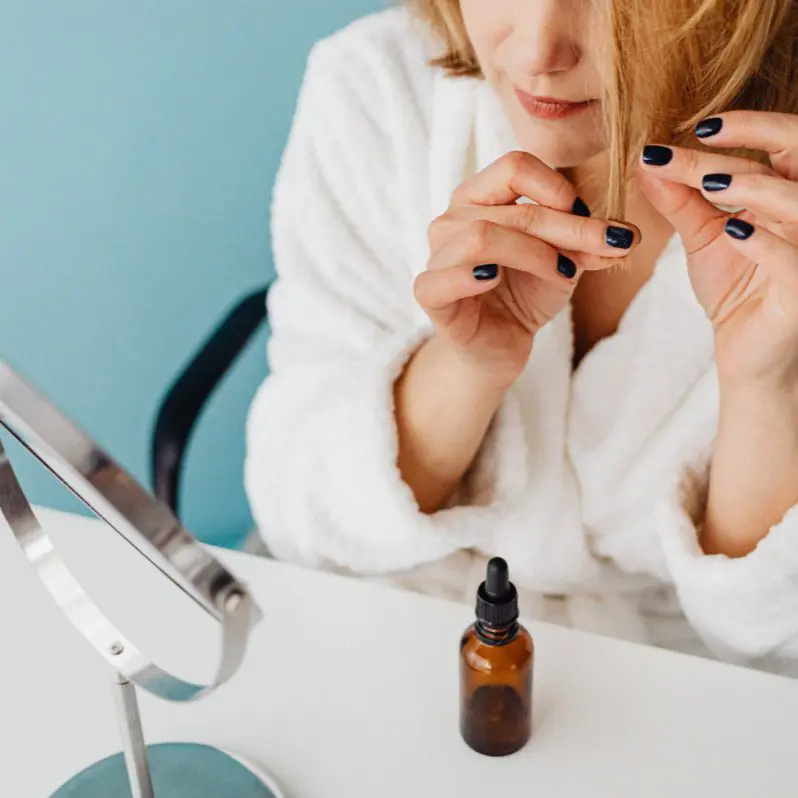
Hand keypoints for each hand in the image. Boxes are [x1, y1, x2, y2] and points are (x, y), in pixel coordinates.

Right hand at [415, 151, 640, 386]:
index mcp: (480, 197)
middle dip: (569, 228)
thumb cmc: (525, 295)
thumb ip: (587, 243)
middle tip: (609, 247)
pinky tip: (495, 281)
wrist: (499, 345)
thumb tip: (627, 235)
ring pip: (482, 236)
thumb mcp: (565, 262)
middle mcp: (452, 218)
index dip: (557, 188)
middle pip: (511, 208)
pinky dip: (472, 276)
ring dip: (534, 253)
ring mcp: (436, 255)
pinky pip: (442, 277)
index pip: (515, 166)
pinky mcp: (428, 292)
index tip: (587, 217)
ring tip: (563, 274)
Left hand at [637, 111, 797, 388]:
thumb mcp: (704, 237)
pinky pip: (793, 259)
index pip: (778, 146)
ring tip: (709, 185)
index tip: (693, 126)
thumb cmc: (736, 290)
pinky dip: (764, 242)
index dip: (743, 128)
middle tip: (702, 136)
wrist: (746, 352)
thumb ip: (681, 200)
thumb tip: (648, 161)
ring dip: (753, 187)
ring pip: (797, 203)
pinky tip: (733, 232)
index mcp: (791, 195)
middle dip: (754, 138)